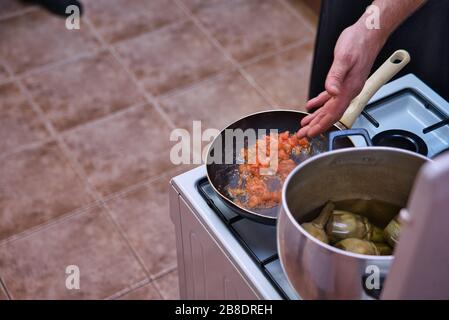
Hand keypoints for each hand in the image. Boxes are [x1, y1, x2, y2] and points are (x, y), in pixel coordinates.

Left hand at [298, 22, 385, 137]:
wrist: (369, 33)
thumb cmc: (358, 43)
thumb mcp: (343, 58)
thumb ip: (336, 76)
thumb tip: (331, 91)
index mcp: (349, 89)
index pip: (334, 113)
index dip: (322, 125)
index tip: (311, 134)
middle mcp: (349, 91)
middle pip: (331, 114)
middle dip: (316, 125)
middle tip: (303, 134)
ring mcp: (347, 87)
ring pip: (330, 108)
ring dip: (317, 117)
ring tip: (305, 124)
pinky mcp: (344, 81)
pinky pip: (330, 97)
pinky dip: (320, 103)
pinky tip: (312, 106)